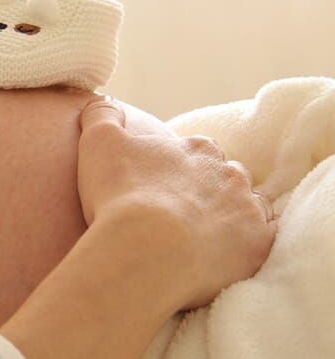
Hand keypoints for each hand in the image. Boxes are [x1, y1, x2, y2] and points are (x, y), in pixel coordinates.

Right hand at [77, 94, 277, 310]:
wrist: (146, 250)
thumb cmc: (121, 195)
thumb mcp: (99, 143)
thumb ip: (102, 116)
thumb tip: (103, 100)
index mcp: (197, 149)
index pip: (197, 151)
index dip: (180, 168)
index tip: (162, 186)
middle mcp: (230, 173)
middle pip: (225, 179)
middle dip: (208, 192)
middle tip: (179, 214)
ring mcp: (248, 209)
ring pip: (246, 208)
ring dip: (228, 218)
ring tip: (200, 239)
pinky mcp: (258, 245)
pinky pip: (259, 242)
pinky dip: (244, 246)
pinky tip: (220, 257)